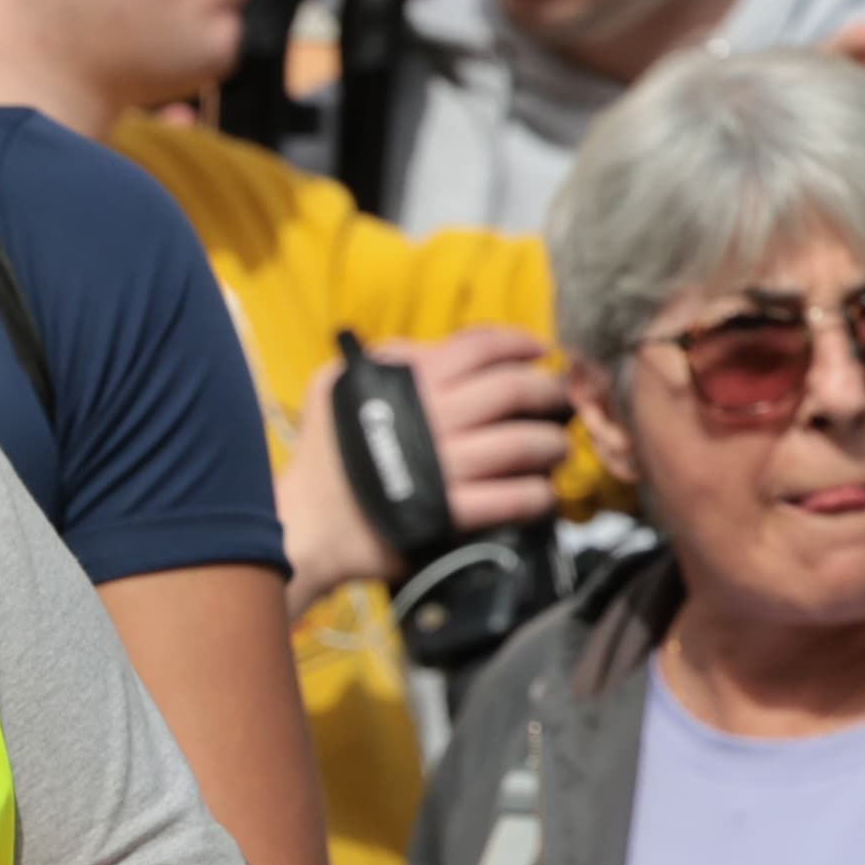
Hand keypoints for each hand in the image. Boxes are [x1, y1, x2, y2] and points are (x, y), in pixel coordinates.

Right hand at [276, 324, 575, 617]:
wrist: (306, 520)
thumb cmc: (328, 449)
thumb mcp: (342, 384)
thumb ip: (393, 360)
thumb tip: (446, 348)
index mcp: (406, 380)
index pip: (478, 347)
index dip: (519, 344)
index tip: (541, 351)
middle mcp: (428, 418)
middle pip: (513, 392)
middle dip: (548, 393)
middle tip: (558, 401)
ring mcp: (441, 466)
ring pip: (523, 444)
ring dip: (552, 445)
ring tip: (555, 448)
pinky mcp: (449, 511)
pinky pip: (513, 498)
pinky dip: (538, 494)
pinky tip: (541, 491)